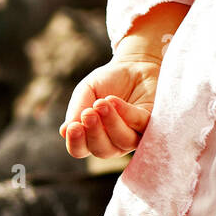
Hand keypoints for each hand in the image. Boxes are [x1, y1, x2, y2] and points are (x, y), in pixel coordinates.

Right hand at [60, 42, 162, 158]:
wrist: (133, 64)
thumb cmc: (108, 82)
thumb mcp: (86, 91)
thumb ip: (76, 109)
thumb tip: (64, 131)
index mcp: (93, 136)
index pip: (81, 150)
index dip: (75, 143)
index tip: (72, 127)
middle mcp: (114, 141)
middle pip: (102, 151)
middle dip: (94, 134)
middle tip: (87, 114)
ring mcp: (134, 135)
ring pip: (122, 142)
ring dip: (110, 124)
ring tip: (101, 103)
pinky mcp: (151, 124)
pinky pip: (139, 125)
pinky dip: (125, 114)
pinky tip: (113, 101)